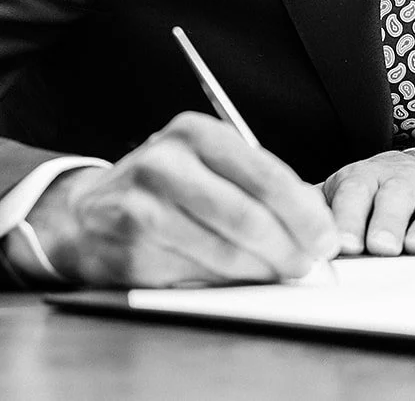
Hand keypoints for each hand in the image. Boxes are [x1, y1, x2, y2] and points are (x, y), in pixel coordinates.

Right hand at [24, 112, 338, 287]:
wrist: (88, 211)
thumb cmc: (167, 188)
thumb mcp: (208, 166)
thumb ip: (258, 186)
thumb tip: (316, 224)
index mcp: (195, 133)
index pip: (263, 173)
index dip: (302, 212)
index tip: (327, 239)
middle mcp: (166, 161)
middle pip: (245, 214)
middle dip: (286, 246)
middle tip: (308, 265)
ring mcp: (142, 203)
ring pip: (222, 249)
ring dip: (260, 270)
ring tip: (279, 274)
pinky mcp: (129, 245)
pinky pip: (193, 272)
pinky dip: (224, 282)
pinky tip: (237, 280)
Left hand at [321, 151, 414, 255]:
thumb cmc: (373, 191)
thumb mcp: (342, 193)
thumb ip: (315, 208)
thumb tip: (278, 222)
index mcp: (364, 178)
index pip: (353, 194)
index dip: (347, 217)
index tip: (342, 243)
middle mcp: (399, 180)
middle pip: (393, 197)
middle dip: (387, 222)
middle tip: (381, 247)